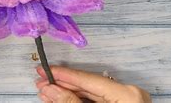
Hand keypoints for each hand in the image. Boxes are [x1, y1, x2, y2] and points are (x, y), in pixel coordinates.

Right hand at [35, 66, 150, 102]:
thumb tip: (51, 90)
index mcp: (126, 95)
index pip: (87, 79)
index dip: (63, 74)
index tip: (44, 71)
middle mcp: (129, 95)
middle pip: (88, 85)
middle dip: (62, 85)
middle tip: (41, 82)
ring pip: (90, 95)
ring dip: (67, 94)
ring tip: (47, 94)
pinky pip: (97, 102)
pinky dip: (78, 102)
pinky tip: (62, 101)